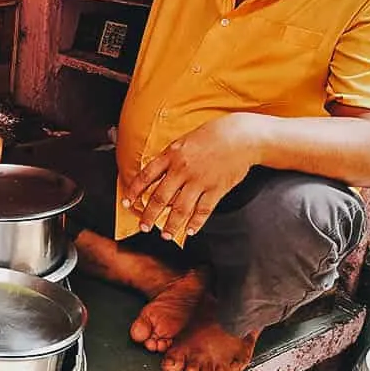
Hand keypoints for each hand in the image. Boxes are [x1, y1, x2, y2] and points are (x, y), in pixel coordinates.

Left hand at [123, 114, 258, 240]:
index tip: (127, 202)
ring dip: (170, 225)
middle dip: (149, 215)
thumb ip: (170, 159)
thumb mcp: (184, 141)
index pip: (146, 176)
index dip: (134, 191)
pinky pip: (203, 211)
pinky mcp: (216, 189)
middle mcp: (183, 169)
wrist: (242, 136)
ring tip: (165, 234)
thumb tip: (156, 176)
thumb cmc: (213, 135)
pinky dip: (195, 224)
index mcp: (172, 155)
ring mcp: (200, 181)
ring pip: (180, 209)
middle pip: (160, 198)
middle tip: (143, 226)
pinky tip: (189, 231)